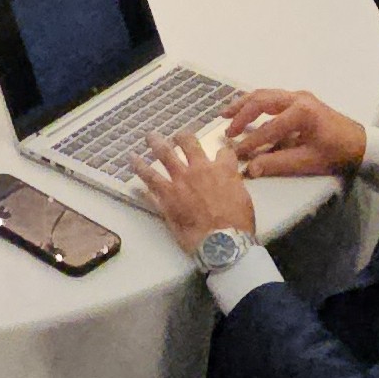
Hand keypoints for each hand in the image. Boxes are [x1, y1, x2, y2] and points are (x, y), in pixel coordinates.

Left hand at [134, 129, 254, 252]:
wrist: (221, 242)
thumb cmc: (236, 224)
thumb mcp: (244, 200)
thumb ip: (234, 185)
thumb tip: (230, 182)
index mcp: (221, 171)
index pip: (223, 152)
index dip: (223, 150)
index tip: (221, 149)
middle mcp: (198, 170)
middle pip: (187, 144)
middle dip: (180, 137)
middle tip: (176, 136)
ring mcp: (179, 182)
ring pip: (163, 157)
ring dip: (155, 145)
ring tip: (149, 137)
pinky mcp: (166, 198)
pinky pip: (150, 182)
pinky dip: (141, 173)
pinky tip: (134, 165)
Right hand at [227, 89, 367, 180]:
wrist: (360, 143)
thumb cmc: (335, 153)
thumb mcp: (307, 161)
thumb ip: (277, 164)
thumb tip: (250, 168)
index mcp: (301, 112)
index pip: (268, 128)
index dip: (250, 142)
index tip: (236, 153)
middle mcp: (298, 98)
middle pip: (261, 101)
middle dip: (241, 115)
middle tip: (227, 131)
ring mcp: (299, 96)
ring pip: (264, 94)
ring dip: (245, 104)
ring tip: (226, 114)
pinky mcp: (300, 99)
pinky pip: (272, 96)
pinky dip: (256, 102)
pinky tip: (246, 109)